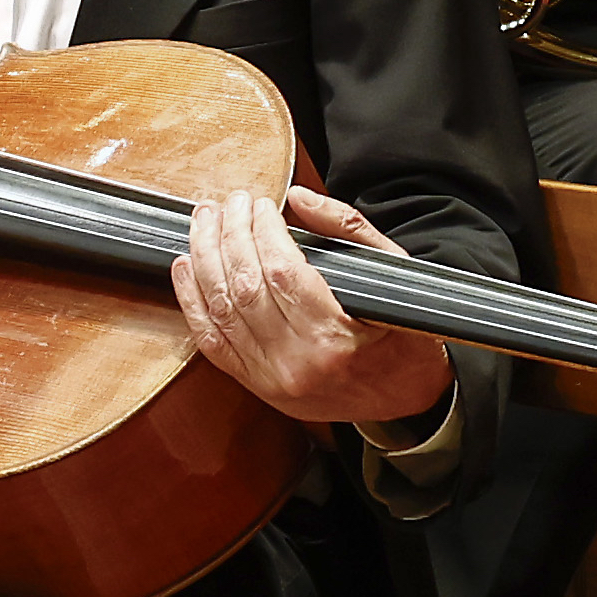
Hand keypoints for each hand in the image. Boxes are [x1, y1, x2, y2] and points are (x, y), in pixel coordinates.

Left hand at [172, 186, 453, 429]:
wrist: (410, 399)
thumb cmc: (405, 335)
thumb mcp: (395, 274)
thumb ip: (348, 229)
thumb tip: (298, 197)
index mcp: (336, 337)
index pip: (282, 270)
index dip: (263, 230)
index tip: (261, 204)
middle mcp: (297, 362)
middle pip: (245, 286)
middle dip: (229, 235)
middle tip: (229, 204)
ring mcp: (273, 379)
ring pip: (221, 310)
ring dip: (205, 259)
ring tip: (204, 223)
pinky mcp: (258, 386)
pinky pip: (211, 342)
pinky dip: (192, 302)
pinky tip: (185, 268)